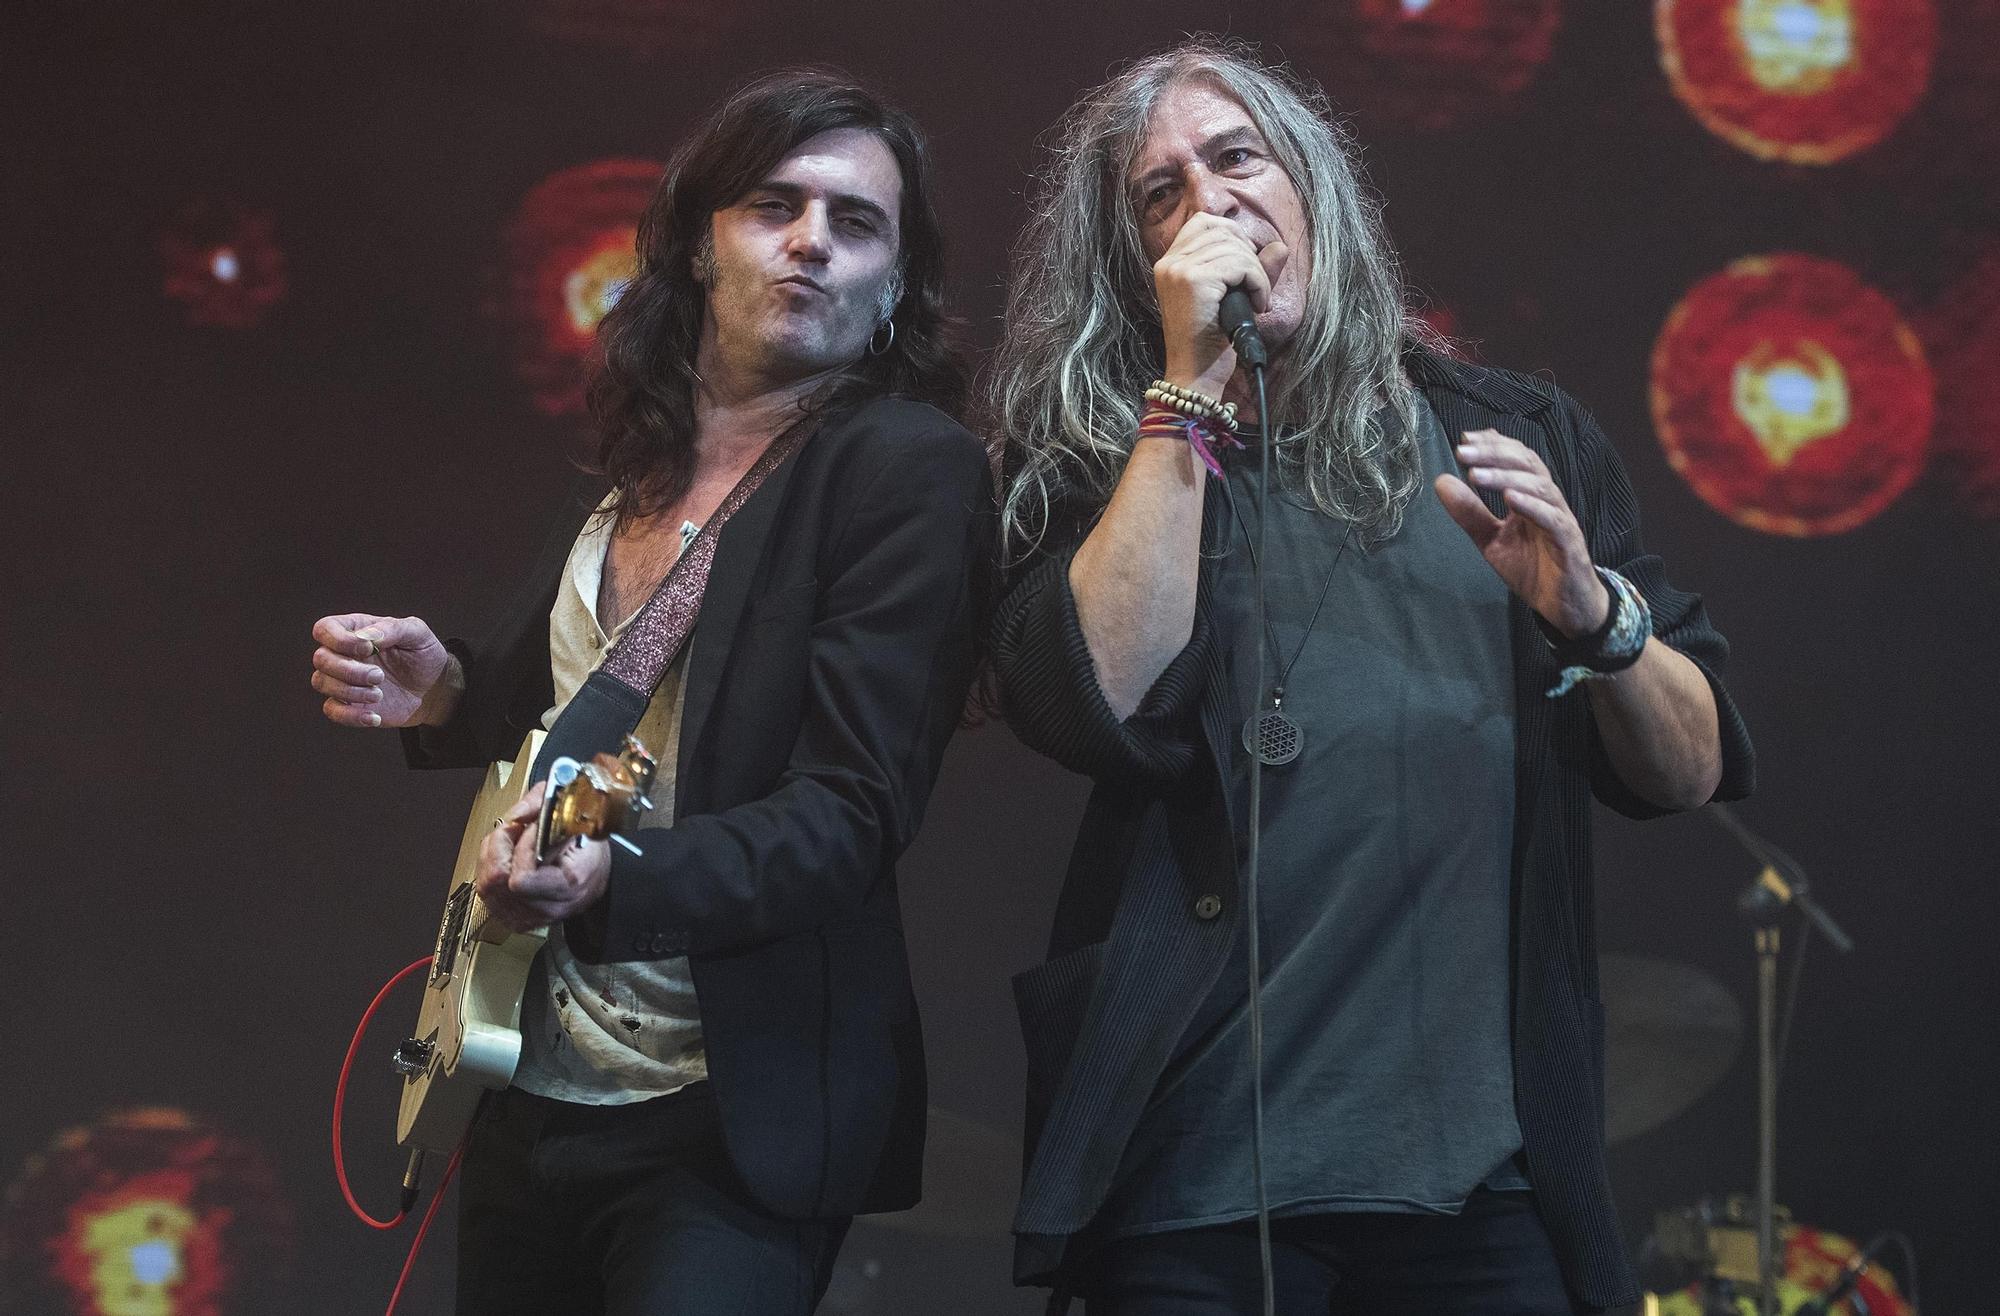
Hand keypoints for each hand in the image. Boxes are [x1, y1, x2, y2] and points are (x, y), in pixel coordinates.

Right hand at [310, 613, 456, 727]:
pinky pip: (332, 710)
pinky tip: (374, 716)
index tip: (368, 648)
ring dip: (350, 691)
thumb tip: (368, 636)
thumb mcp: (417, 633)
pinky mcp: (349, 703)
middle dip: (349, 670)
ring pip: (321, 682)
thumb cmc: (422, 654)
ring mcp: (343, 680)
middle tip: (379, 676)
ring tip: (379, 695)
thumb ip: (394, 628)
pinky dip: (351, 715)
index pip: (324, 628)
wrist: (433, 687)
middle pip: (320, 659)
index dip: (339, 640)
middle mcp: (343, 654)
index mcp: (355, 630)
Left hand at [474, 782, 612, 933]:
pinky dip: (490, 870)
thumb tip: (516, 814)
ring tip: (510, 842)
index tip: (533, 829)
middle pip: (496, 882)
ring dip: (492, 856)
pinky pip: (486, 894)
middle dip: (500, 846)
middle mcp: (547, 907)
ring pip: (486, 886)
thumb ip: (543, 805)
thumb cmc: (588, 851)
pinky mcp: (515, 918)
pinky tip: (506, 859)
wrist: (596, 877)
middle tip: (514, 830)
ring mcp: (529, 916)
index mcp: (567, 886)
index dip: (522, 847)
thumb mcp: (577, 820)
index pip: (521, 878)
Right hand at [1153, 214, 1288, 399]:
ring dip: (1257, 274)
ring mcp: (1179, 270)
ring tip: (1256, 302)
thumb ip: (1252, 269)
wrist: (1196, 375)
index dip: (1233, 237)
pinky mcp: (1194, 281)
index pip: (1204, 222)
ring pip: (1235, 247)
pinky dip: (1258, 283)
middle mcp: (1169, 262)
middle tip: (1254, 289)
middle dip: (1249, 255)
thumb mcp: (1232, 298)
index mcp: (1170, 263)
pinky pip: (1240, 265)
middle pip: (1223, 230)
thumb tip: (1280, 246)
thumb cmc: (1211, 342)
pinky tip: (1257, 306)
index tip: (1245, 267)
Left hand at [1434, 429, 1610, 637]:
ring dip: (1506, 478)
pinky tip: (1511, 499)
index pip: (1516, 459)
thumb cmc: (1532, 568)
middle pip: (1527, 465)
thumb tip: (1442, 481)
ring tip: (1476, 475)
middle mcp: (1548, 502)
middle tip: (1463, 452)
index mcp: (1530, 497)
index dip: (1493, 445)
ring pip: (1539, 487)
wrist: (1563, 606)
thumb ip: (1469, 513)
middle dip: (1494, 455)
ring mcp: (1560, 520)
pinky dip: (1533, 506)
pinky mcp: (1569, 543)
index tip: (1465, 440)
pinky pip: (1554, 520)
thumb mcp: (1491, 540)